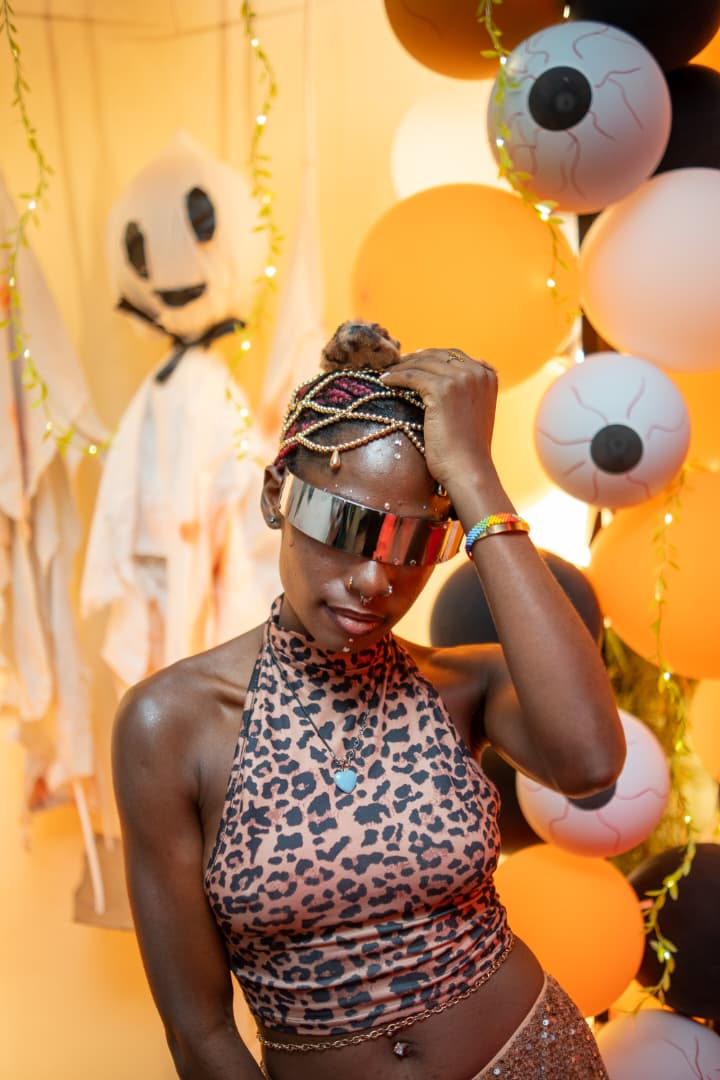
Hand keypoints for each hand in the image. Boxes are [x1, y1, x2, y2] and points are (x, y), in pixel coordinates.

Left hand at [381, 348, 499, 490]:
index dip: (430, 356)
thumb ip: (467, 391)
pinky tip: (384, 382)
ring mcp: (460, 379)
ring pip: (422, 364)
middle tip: (396, 365)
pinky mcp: (442, 389)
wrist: (468, 468)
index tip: (413, 361)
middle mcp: (477, 372)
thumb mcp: (474, 412)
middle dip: (415, 359)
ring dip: (401, 367)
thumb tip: (441, 380)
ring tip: (387, 373)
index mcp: (487, 375)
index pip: (454, 355)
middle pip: (437, 356)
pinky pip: (411, 376)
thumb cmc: (467, 448)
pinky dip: (395, 377)